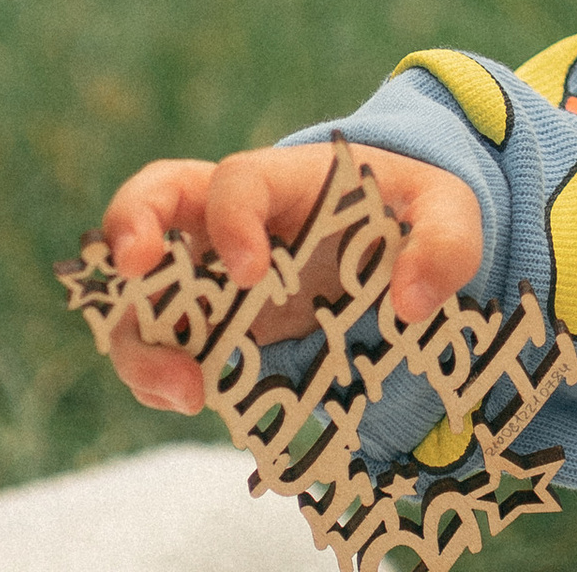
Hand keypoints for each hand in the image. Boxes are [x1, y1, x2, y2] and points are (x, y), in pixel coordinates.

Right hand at [98, 148, 484, 414]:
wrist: (393, 235)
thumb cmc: (409, 207)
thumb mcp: (448, 207)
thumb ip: (446, 241)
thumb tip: (410, 302)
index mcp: (284, 179)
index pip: (237, 180)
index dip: (233, 220)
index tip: (254, 272)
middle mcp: (228, 219)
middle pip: (151, 199)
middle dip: (128, 227)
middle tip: (132, 269)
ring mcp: (208, 274)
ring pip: (139, 292)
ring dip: (142, 339)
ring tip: (186, 391)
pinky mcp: (207, 325)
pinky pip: (160, 346)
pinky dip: (160, 376)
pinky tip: (195, 399)